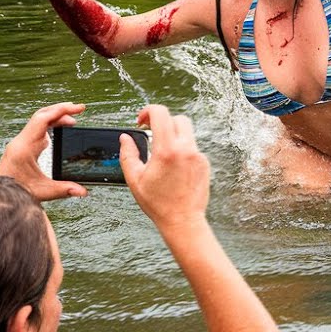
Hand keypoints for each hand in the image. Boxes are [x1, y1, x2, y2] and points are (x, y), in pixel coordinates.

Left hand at [0, 102, 87, 200]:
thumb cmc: (14, 192)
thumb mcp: (43, 191)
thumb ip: (65, 189)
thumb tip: (82, 191)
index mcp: (25, 147)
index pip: (43, 119)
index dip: (62, 111)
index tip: (77, 108)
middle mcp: (21, 141)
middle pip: (42, 115)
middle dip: (61, 110)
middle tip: (78, 109)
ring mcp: (21, 142)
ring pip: (39, 120)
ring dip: (55, 116)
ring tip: (72, 119)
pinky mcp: (22, 146)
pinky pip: (37, 128)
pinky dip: (50, 125)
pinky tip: (59, 129)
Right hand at [119, 105, 210, 226]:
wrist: (183, 220)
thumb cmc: (158, 203)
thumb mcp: (135, 179)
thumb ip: (128, 154)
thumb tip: (125, 138)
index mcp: (167, 150)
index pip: (161, 113)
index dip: (148, 111)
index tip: (141, 121)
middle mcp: (185, 149)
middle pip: (177, 118)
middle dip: (162, 122)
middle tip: (151, 133)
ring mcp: (198, 155)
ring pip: (187, 132)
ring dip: (173, 135)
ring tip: (162, 152)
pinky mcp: (205, 163)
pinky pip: (192, 147)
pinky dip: (182, 149)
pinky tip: (174, 166)